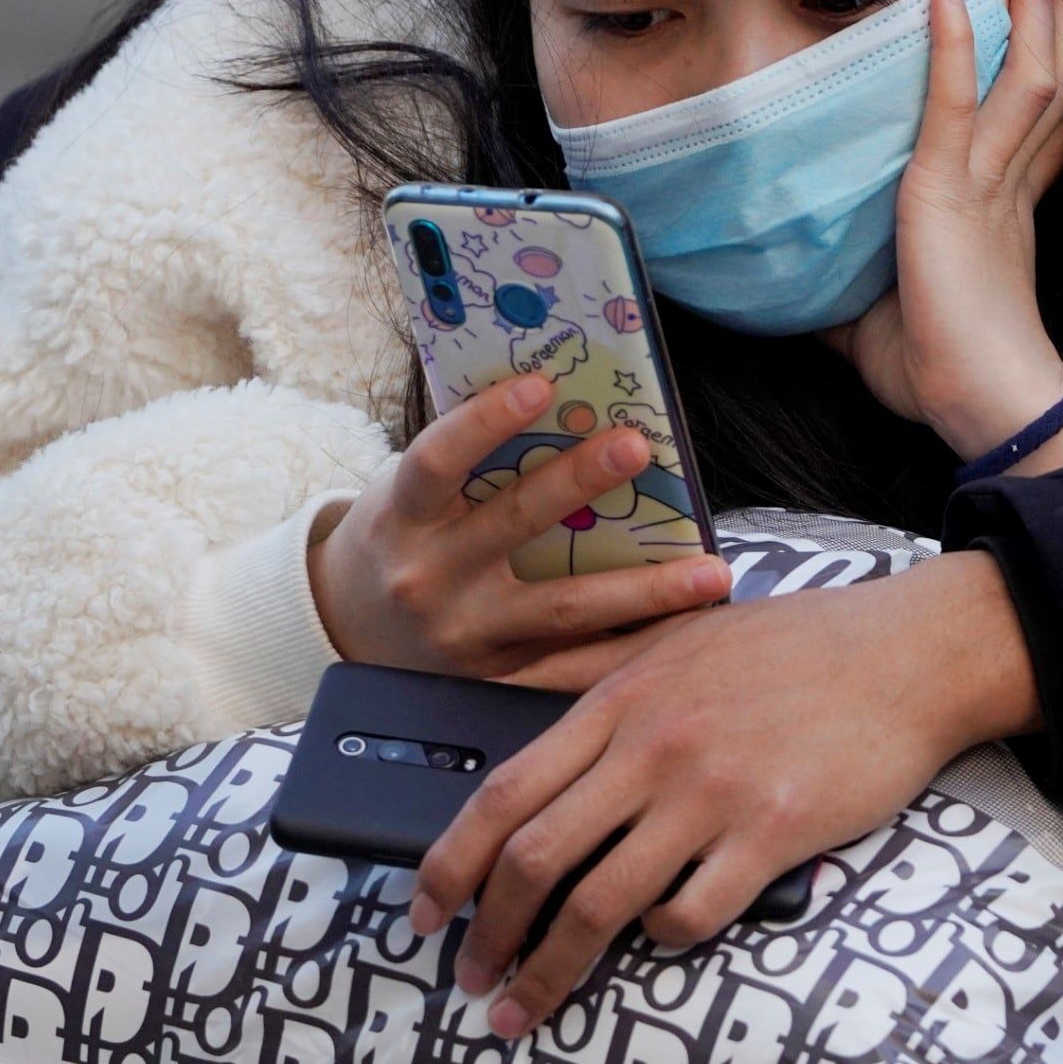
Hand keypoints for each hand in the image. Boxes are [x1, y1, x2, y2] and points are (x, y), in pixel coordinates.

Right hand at [308, 369, 732, 686]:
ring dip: (644, 590)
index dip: (485, 422)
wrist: (350, 629)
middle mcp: (430, 578)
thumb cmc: (401, 534)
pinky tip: (690, 631)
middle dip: (578, 481)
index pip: (438, 461)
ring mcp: (466, 636)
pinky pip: (574, 668)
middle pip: (512, 523)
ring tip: (712, 570)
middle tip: (637, 445)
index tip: (540, 385)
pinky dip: (634, 650)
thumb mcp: (410, 492)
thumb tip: (561, 394)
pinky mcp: (497, 678)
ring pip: (563, 610)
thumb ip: (468, 459)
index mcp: (402, 516)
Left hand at [413, 553, 1040, 1036]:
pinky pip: (690, 915)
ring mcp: (710, 794)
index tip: (425, 915)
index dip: (449, 863)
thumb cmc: (792, 648)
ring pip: (601, 903)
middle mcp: (652, 748)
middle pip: (535, 859)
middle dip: (488, 937)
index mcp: (618, 701)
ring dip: (551, 970)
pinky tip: (659, 937)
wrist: (903, 655)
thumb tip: (514, 710)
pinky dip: (660, 940)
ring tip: (529, 1008)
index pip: (504, 792)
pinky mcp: (772, 835)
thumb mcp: (677, 638)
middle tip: (472, 985)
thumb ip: (598, 676)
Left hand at [825, 0, 1062, 456]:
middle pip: (1049, 76)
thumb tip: (797, 292)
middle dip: (1057, 8)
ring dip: (1032, 2)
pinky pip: (958, 102)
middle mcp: (1007, 184)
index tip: (1052, 9)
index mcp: (1003, 210)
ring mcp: (988, 184)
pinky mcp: (952, 191)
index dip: (1047, 58)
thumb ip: (851, 292)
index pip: (1038, 120)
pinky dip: (953, 44)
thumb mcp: (882, 322)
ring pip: (1030, 73)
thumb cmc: (941, 376)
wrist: (983, 409)